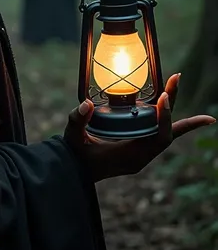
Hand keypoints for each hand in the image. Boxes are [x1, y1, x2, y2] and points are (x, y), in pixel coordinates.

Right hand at [64, 73, 215, 181]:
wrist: (77, 172)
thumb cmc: (76, 155)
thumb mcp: (73, 138)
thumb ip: (77, 121)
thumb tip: (87, 104)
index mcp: (130, 156)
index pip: (159, 138)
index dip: (165, 118)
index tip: (163, 96)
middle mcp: (140, 157)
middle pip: (167, 131)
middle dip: (172, 104)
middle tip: (176, 78)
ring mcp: (140, 153)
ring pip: (164, 132)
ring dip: (170, 109)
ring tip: (175, 83)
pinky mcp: (137, 148)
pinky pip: (157, 133)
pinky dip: (164, 119)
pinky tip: (165, 103)